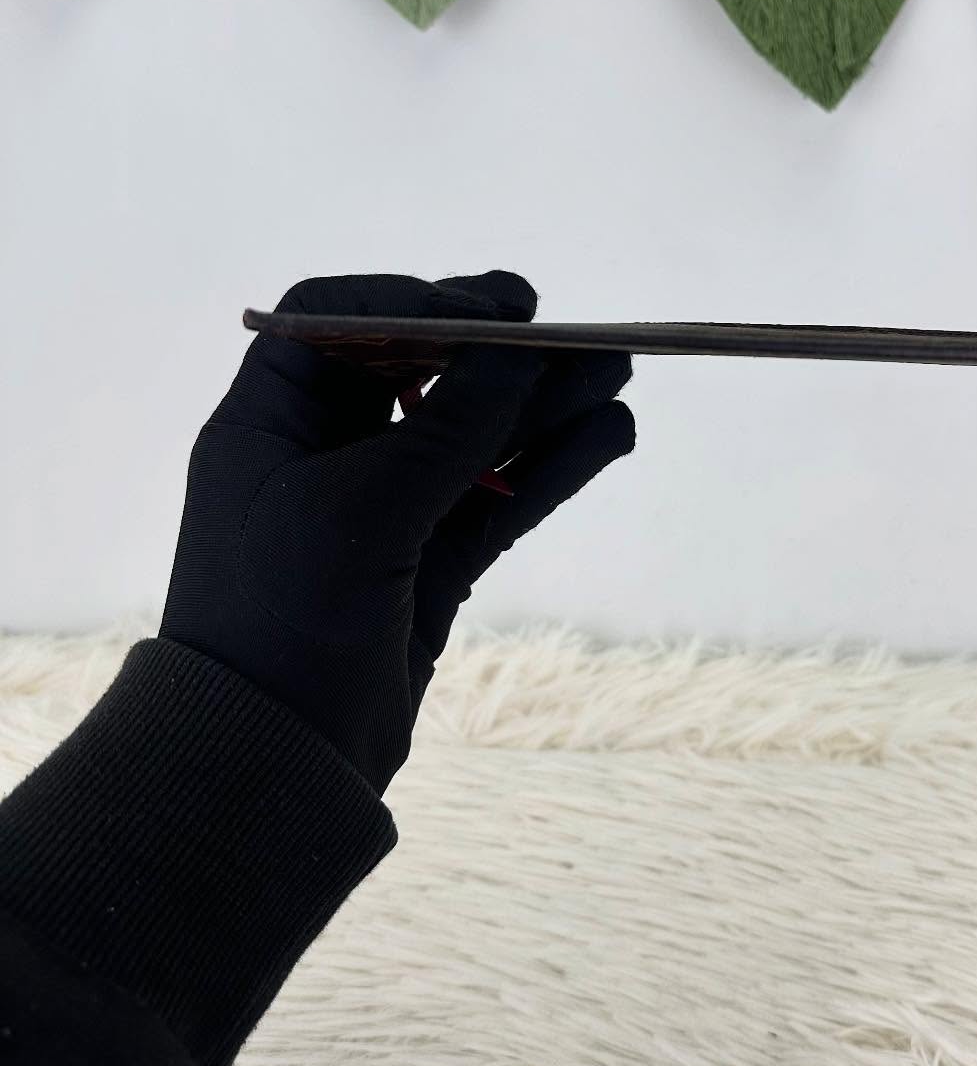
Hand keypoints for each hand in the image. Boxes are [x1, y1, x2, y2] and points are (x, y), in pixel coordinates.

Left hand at [160, 272, 633, 790]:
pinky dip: (552, 467)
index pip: (335, 324)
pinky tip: (609, 434)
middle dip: (496, 353)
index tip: (490, 312)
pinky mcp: (431, 564)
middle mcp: (325, 455)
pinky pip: (499, 498)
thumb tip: (518, 348)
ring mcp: (385, 511)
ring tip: (616, 370)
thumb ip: (451, 426)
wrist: (273, 763)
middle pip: (420, 374)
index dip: (412, 302)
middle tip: (564, 330)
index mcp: (271, 424)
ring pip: (474, 439)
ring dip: (542, 406)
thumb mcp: (365, 507)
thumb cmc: (285, 618)